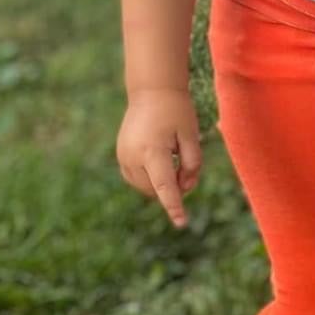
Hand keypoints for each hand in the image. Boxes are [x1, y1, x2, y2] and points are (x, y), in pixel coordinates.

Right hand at [117, 88, 201, 227]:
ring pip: (146, 187)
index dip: (174, 206)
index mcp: (153, 151)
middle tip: (184, 162)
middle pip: (157, 189)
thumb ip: (192, 164)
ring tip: (171, 154)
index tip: (181, 223)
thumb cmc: (176, 111)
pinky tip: (159, 158)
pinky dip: (151, 177)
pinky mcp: (121, 156)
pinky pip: (137, 179)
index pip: (166, 187)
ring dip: (161, 182)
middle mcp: (133, 157)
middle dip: (174, 187)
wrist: (151, 91)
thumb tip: (184, 189)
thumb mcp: (192, 135)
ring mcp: (123, 157)